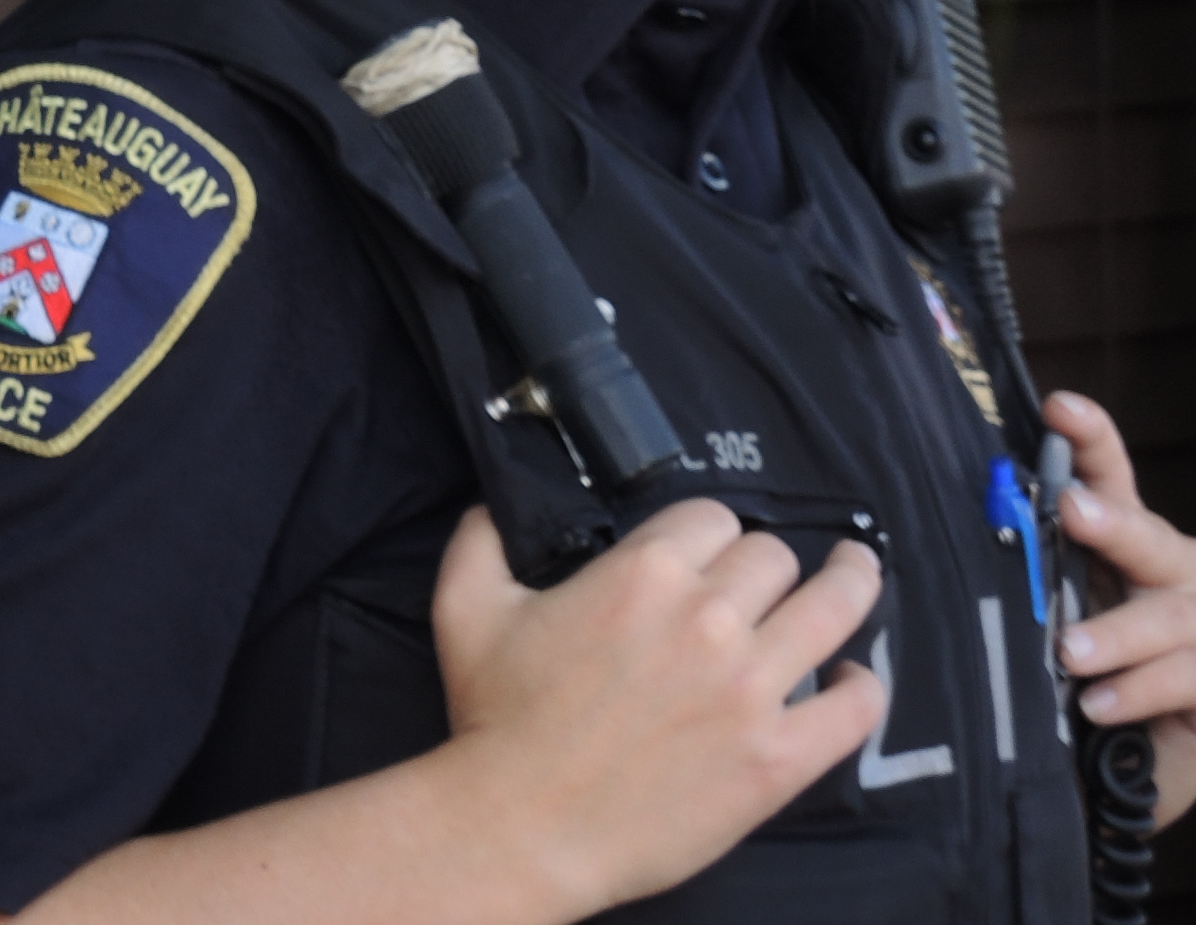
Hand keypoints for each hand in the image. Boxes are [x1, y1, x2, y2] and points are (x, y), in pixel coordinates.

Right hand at [429, 497, 888, 912]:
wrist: (524, 823)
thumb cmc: (495, 716)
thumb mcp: (466, 606)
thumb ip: (481, 538)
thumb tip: (490, 505)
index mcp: (641, 572)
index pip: (712, 517)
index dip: (710, 530)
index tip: (707, 551)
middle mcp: (708, 619)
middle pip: (773, 557)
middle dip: (764, 563)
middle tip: (759, 582)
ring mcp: (752, 690)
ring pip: (833, 609)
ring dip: (851, 584)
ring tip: (856, 575)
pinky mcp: (779, 757)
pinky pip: (854, 709)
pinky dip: (863, 687)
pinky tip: (851, 679)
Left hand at [1047, 390, 1195, 827]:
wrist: (1150, 746)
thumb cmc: (1087, 668)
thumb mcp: (1051, 614)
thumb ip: (1021, 577)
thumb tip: (930, 546)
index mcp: (1125, 544)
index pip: (1112, 479)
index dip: (1092, 441)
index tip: (1058, 407)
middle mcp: (1169, 572)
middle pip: (1149, 537)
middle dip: (1112, 522)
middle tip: (1073, 512)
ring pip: (1171, 614)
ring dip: (1119, 632)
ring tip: (1069, 651)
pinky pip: (1185, 677)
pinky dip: (1140, 689)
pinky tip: (1098, 703)